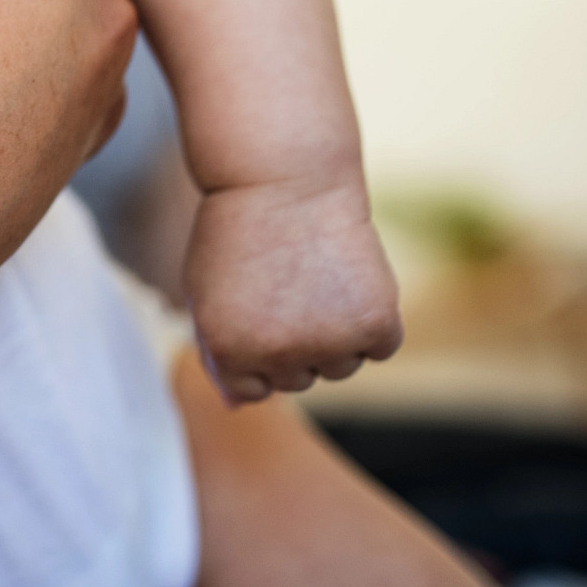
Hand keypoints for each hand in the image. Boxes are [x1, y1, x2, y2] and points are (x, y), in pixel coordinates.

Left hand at [184, 174, 402, 402]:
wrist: (284, 177)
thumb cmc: (238, 232)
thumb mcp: (207, 292)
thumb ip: (220, 354)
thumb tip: (234, 410)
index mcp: (229, 351)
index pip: (251, 391)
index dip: (254, 348)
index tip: (254, 306)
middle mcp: (279, 354)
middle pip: (298, 380)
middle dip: (293, 341)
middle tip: (285, 283)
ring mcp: (330, 341)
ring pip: (341, 366)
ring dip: (334, 333)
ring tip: (314, 275)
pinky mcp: (377, 323)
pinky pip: (379, 346)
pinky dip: (371, 319)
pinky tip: (347, 276)